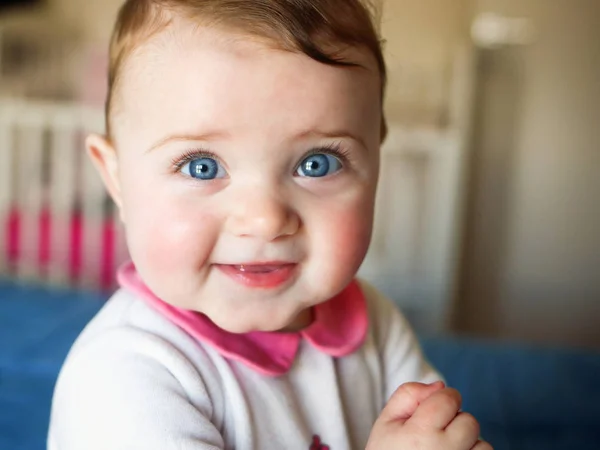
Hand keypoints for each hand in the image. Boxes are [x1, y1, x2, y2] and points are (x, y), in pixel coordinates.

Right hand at [366, 381, 491, 449]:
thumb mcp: (386, 422)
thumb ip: (408, 394)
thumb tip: (440, 385)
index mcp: (420, 433)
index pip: (449, 398)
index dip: (442, 399)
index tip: (432, 411)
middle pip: (469, 421)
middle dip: (455, 423)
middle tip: (435, 436)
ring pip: (482, 444)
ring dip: (467, 444)